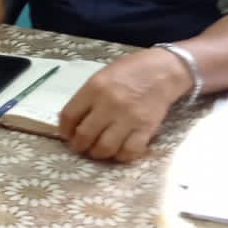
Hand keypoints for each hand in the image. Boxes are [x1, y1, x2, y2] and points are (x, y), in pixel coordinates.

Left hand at [57, 48, 189, 161]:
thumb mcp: (101, 76)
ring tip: (98, 150)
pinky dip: (121, 156)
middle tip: (80, 146)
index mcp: (94, 88)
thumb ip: (86, 97)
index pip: (69, 115)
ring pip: (105, 147)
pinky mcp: (146, 128)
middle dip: (78, 145)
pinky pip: (129, 151)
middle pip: (84, 135)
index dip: (64, 130)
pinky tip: (118, 151)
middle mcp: (109, 104)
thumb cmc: (130, 71)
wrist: (163, 71)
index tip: (66, 134)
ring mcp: (129, 118)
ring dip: (98, 153)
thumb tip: (70, 120)